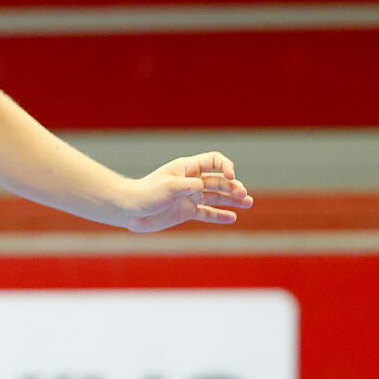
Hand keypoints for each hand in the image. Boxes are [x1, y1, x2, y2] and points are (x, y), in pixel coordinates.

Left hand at [118, 152, 253, 232]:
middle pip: (219, 180)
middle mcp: (191, 181)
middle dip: (233, 186)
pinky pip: (207, 212)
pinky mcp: (186, 212)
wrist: (129, 210)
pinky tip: (233, 218)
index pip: (214, 161)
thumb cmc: (146, 193)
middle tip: (244, 195)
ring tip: (248, 202)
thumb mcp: (168, 187)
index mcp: (187, 168)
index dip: (225, 166)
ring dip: (232, 199)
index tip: (230, 175)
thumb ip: (187, 186)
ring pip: (216, 196)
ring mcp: (190, 197)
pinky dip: (219, 215)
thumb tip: (203, 187)